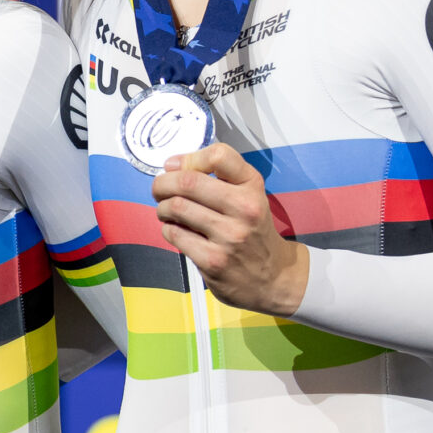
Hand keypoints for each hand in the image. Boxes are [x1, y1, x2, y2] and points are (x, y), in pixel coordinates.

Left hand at [151, 142, 308, 315]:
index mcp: (252, 187)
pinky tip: (177, 231)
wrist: (273, 277)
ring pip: (176, 207)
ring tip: (167, 211)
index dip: (190, 158)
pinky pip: (174, 234)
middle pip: (188, 181)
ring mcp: (229, 236)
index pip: (219, 156)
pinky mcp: (213, 260)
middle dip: (163, 183)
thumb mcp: (248, 197)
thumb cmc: (252, 230)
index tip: (177, 166)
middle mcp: (245, 209)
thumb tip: (173, 165)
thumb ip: (217, 178)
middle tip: (159, 190)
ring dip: (162, 208)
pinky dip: (168, 229)